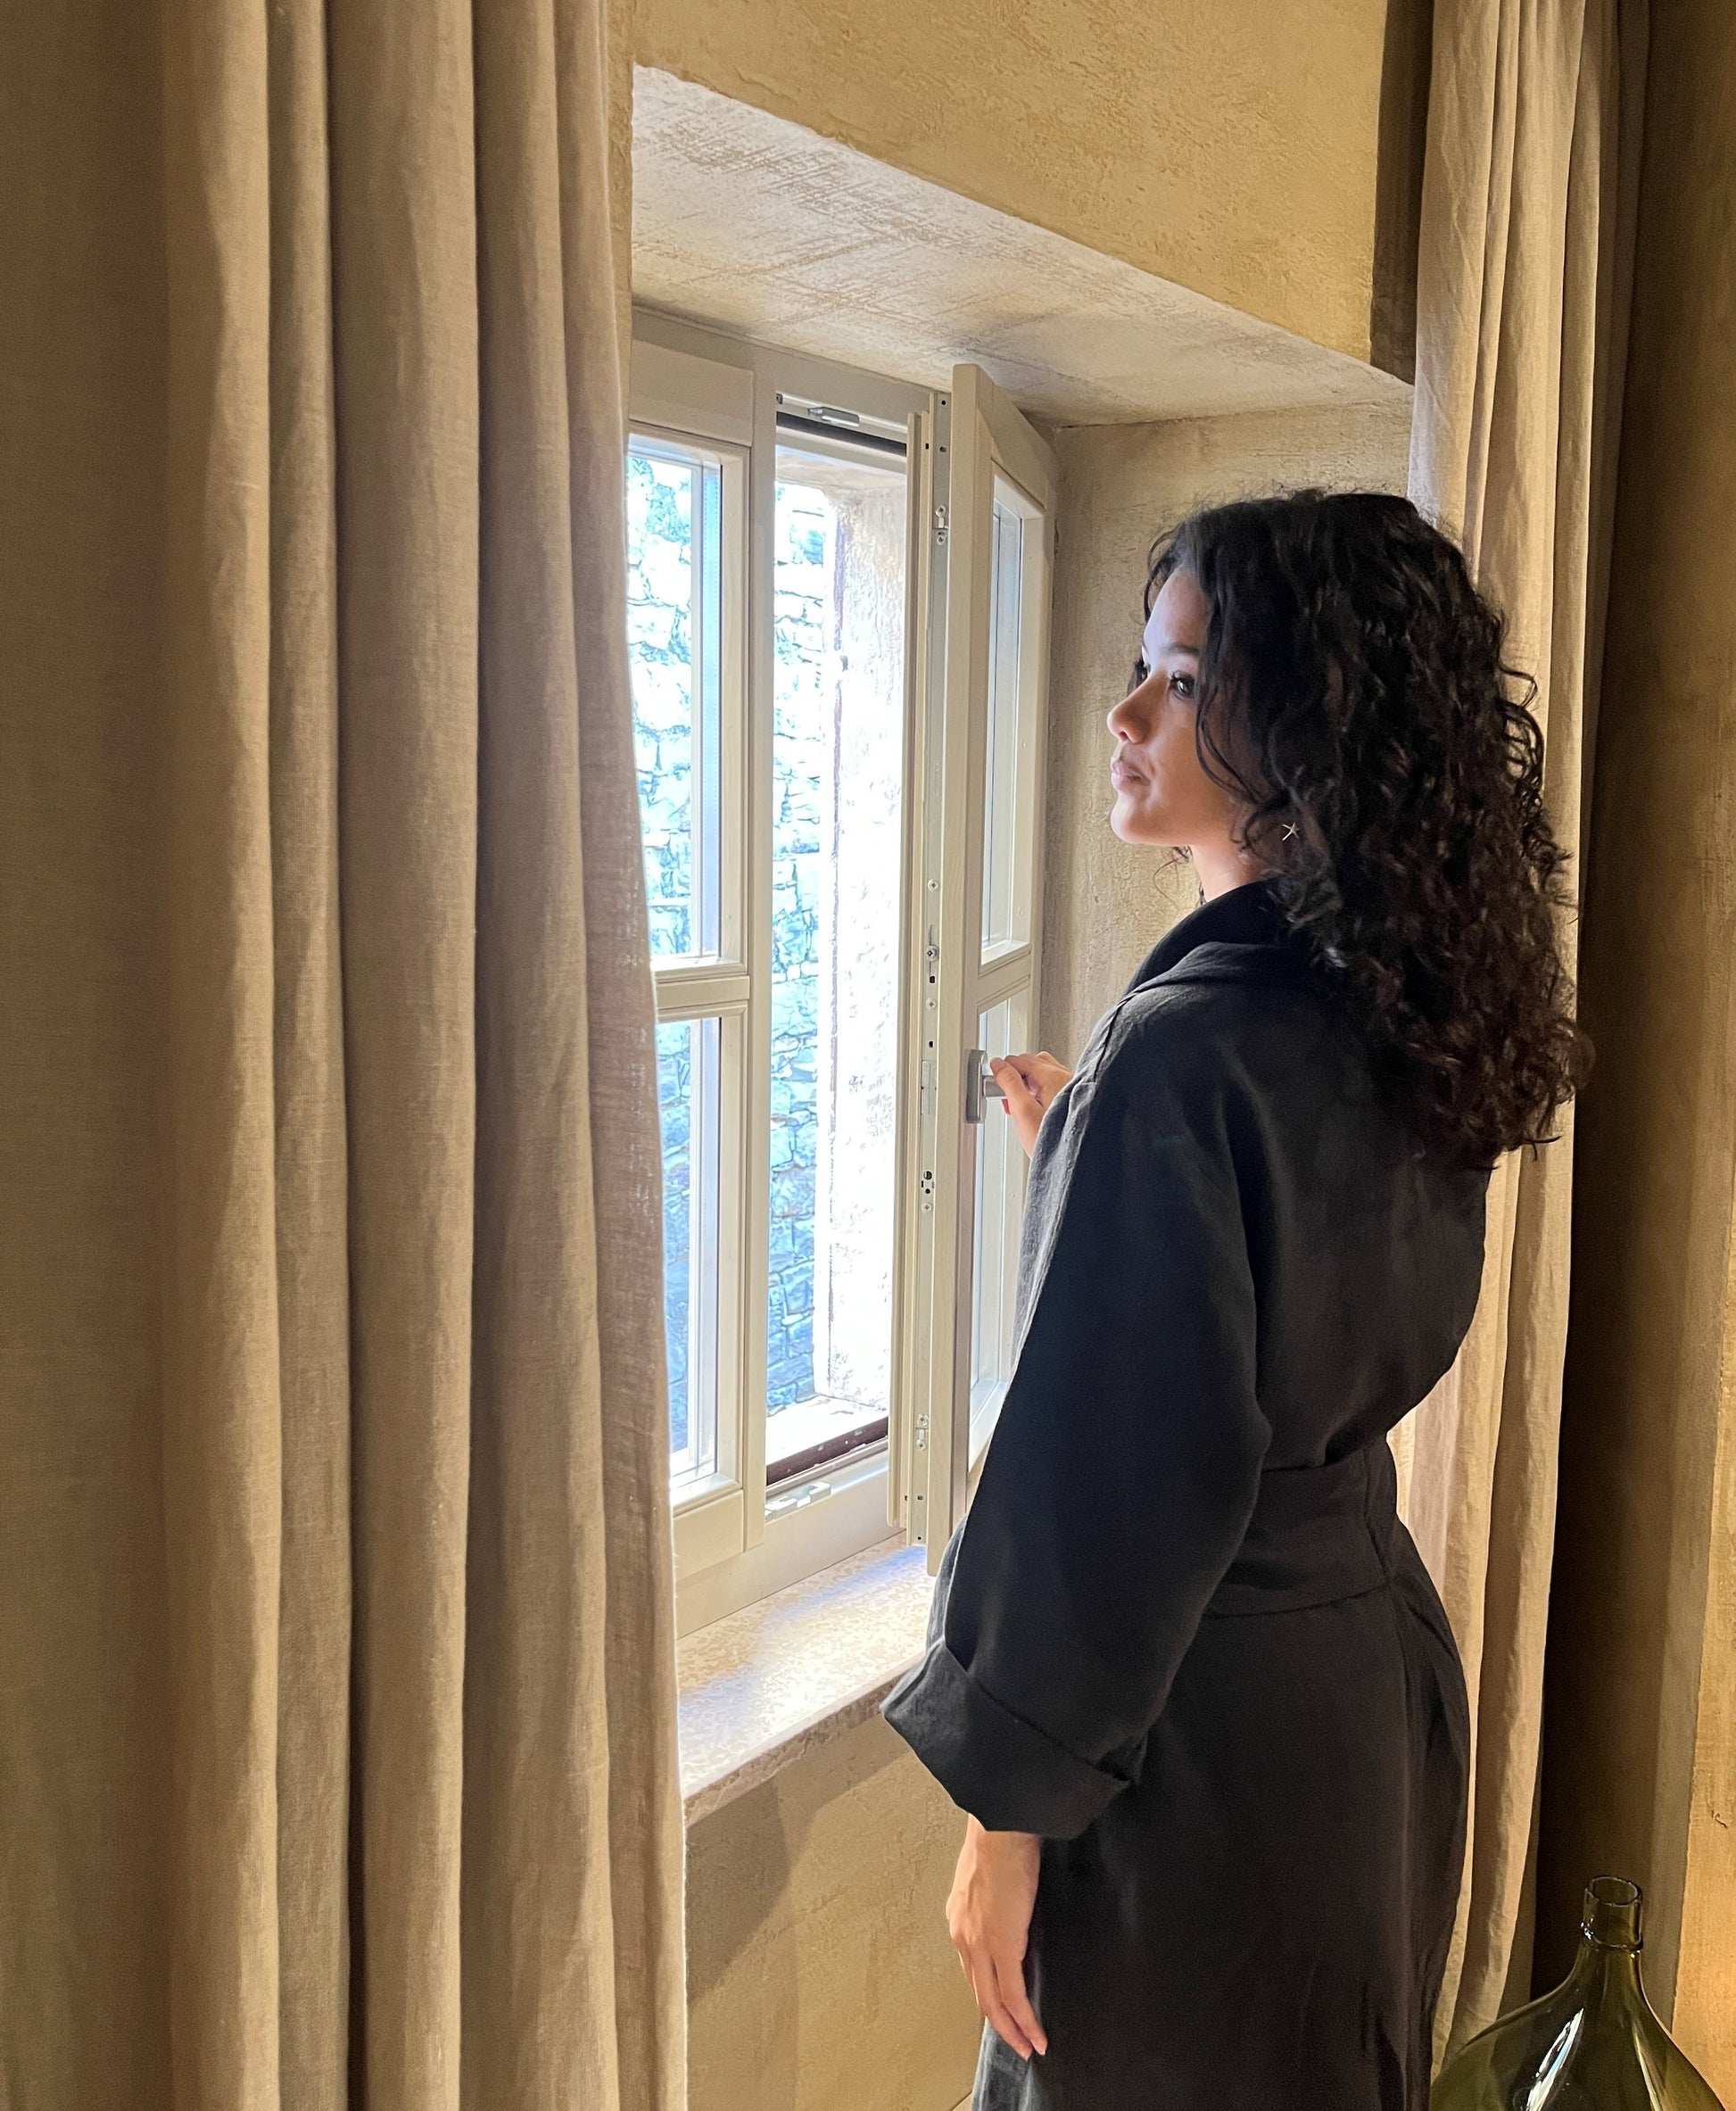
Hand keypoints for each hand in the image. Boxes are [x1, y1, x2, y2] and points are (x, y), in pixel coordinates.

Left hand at [946, 1817, 1047, 2058]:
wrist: (1002, 1827)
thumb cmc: (1001, 1837)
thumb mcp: (993, 1872)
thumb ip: (998, 1895)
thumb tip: (1013, 1902)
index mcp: (960, 1915)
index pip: (973, 1965)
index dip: (988, 1991)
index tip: (1003, 2009)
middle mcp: (962, 1935)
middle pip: (979, 1991)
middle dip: (998, 2021)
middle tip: (1017, 2041)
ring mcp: (980, 1945)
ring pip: (992, 2002)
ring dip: (1012, 2029)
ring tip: (1029, 2046)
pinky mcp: (1002, 1948)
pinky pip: (1012, 1996)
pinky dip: (1024, 2021)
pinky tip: (1037, 2036)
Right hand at [989, 1052, 1072, 1158]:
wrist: (1067, 1162)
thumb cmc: (1049, 1140)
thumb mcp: (1023, 1110)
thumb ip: (1009, 1083)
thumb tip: (998, 1064)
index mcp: (1053, 1076)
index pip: (1019, 1060)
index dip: (1003, 1072)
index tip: (996, 1087)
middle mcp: (1064, 1077)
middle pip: (1030, 1063)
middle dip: (1014, 1078)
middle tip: (1007, 1099)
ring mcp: (1068, 1087)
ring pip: (1039, 1073)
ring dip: (1025, 1084)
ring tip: (1019, 1106)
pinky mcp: (1068, 1099)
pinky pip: (1048, 1086)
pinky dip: (1036, 1092)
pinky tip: (1031, 1110)